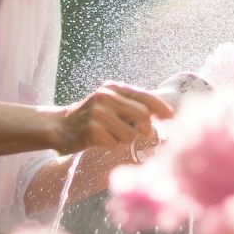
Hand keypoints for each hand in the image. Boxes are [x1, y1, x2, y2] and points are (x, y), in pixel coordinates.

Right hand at [54, 81, 173, 153]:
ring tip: (111, 134)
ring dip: (125, 139)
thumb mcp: (112, 104)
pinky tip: (100, 139)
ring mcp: (97, 112)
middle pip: (142, 115)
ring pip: (130, 133)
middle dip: (144, 128)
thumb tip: (163, 116)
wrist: (60, 126)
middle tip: (140, 133)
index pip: (144, 95)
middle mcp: (105, 96)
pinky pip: (114, 143)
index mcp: (114, 87)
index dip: (161, 107)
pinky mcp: (91, 129)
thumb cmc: (93, 117)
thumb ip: (134, 106)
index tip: (172, 117)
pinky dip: (111, 145)